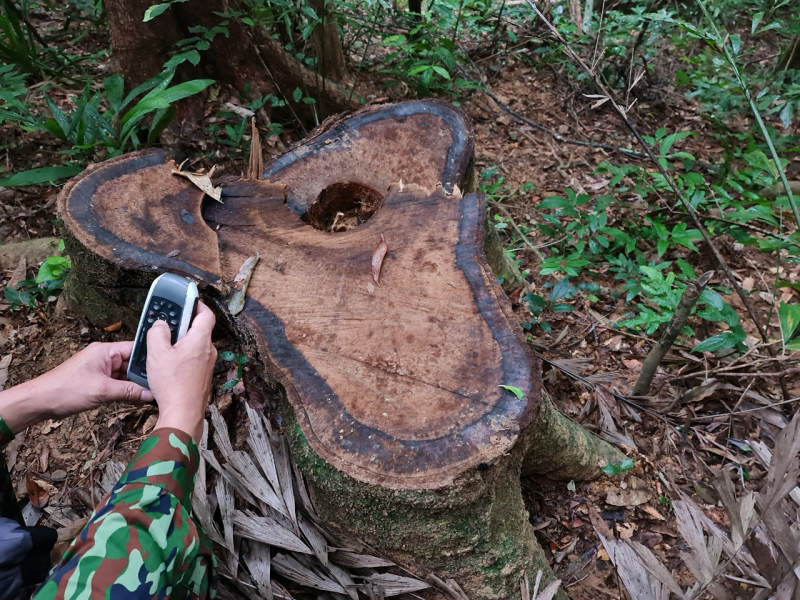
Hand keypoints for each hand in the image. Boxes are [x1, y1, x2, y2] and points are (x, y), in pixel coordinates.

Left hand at [0, 341, 152, 433]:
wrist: (40, 402)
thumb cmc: (65, 390)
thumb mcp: (102, 391)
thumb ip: (129, 392)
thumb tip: (151, 394)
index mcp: (105, 351)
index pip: (135, 349)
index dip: (150, 358)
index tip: (166, 366)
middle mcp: (104, 357)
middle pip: (132, 363)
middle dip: (145, 374)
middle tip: (162, 384)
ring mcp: (101, 369)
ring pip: (126, 375)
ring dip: (136, 385)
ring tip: (153, 392)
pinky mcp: (98, 381)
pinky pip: (118, 383)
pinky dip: (127, 391)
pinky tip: (138, 398)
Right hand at [146, 301, 215, 441]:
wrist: (183, 413)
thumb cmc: (172, 384)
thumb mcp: (157, 353)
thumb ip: (157, 333)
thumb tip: (161, 325)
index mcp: (201, 340)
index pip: (206, 314)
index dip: (196, 304)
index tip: (186, 301)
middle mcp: (209, 351)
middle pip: (198, 330)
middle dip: (183, 325)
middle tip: (167, 323)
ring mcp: (208, 365)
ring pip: (195, 346)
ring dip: (181, 342)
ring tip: (163, 346)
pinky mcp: (203, 377)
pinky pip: (194, 359)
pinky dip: (183, 356)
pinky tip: (169, 364)